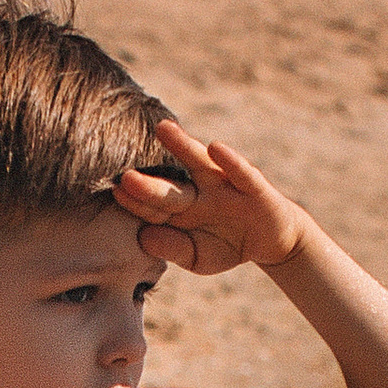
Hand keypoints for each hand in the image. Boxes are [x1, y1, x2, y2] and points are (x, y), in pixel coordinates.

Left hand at [113, 119, 305, 274]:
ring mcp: (224, 185)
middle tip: (126, 177)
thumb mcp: (198, 258)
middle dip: (149, 184)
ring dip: (183, 145)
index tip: (116, 194)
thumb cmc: (227, 245)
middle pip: (169, 187)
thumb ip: (172, 249)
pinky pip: (240, 172)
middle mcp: (197, 192)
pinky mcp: (252, 186)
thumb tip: (143, 238)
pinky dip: (230, 161)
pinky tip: (216, 148)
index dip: (136, 202)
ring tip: (163, 129)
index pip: (153, 208)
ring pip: (200, 163)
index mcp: (180, 211)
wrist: (272, 242)